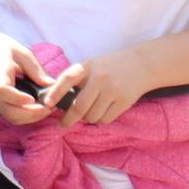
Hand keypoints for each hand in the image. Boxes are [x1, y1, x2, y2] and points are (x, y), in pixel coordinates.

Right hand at [0, 32, 59, 125]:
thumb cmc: (1, 49)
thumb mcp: (20, 52)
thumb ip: (35, 69)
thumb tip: (52, 85)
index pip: (1, 90)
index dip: (17, 98)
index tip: (33, 99)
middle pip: (8, 110)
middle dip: (32, 114)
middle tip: (50, 107)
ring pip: (11, 117)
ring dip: (31, 117)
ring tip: (46, 109)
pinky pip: (11, 116)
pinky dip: (26, 117)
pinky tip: (38, 109)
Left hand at [43, 50, 159, 127]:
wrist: (142, 64)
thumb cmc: (110, 66)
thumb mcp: (91, 65)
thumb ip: (76, 78)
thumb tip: (57, 99)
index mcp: (87, 67)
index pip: (66, 80)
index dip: (55, 93)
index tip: (47, 104)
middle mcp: (99, 78)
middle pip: (79, 107)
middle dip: (68, 119)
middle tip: (62, 124)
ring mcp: (113, 90)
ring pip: (92, 116)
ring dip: (87, 119)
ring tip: (89, 112)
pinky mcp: (124, 101)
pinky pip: (106, 119)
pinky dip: (100, 119)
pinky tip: (102, 111)